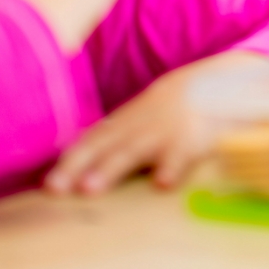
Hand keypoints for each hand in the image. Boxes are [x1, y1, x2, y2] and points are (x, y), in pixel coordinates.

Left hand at [44, 52, 265, 194]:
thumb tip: (74, 160)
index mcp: (126, 123)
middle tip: (55, 189)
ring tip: (90, 189)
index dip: (69, 162)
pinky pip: (181, 155)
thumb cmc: (175, 108)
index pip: (91, 142)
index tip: (47, 185)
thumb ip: (115, 136)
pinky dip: (171, 168)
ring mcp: (165, 132)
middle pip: (103, 147)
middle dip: (77, 167)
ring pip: (132, 151)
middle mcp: (139, 127)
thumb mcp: (142, 116)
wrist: (221, 79)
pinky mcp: (193, 139)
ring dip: (110, 168)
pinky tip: (162, 186)